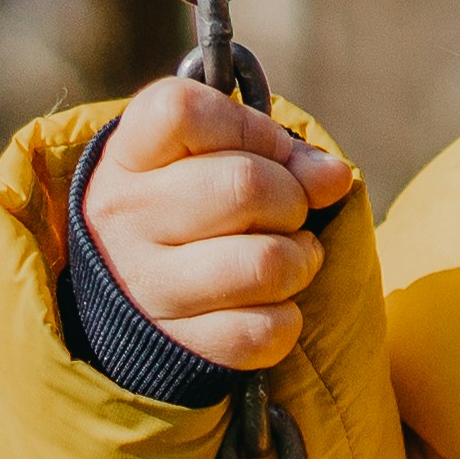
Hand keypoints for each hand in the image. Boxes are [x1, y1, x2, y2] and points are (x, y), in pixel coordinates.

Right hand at [88, 73, 353, 373]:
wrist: (128, 300)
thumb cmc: (185, 210)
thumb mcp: (209, 160)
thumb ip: (276, 153)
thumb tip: (334, 176)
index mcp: (126, 155)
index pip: (184, 112)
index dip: (248, 126)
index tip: (265, 149)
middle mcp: (125, 218)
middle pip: (245, 186)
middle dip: (291, 197)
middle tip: (287, 212)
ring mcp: (148, 287)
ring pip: (267, 264)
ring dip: (300, 259)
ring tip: (290, 256)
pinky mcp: (180, 347)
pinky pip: (265, 332)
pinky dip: (286, 319)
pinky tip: (270, 304)